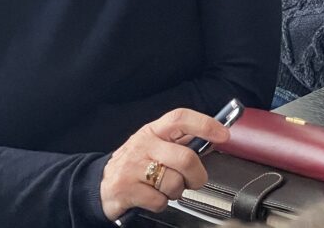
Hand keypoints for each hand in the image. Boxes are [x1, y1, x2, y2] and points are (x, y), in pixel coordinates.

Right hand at [99, 108, 230, 220]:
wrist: (101, 185)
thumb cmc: (135, 164)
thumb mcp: (154, 146)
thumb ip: (180, 142)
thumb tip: (212, 138)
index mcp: (153, 131)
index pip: (180, 118)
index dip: (204, 124)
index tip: (223, 134)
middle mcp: (143, 145)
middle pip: (185, 157)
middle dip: (196, 175)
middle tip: (193, 180)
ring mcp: (133, 167)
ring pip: (173, 183)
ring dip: (175, 191)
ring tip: (164, 187)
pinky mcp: (126, 189)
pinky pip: (159, 201)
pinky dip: (160, 204)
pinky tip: (151, 197)